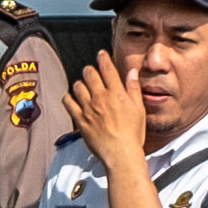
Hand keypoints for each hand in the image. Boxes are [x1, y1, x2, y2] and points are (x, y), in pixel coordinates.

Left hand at [67, 51, 148, 176]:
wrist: (121, 154)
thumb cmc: (132, 134)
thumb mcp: (139, 109)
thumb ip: (133, 89)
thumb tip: (132, 72)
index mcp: (116, 93)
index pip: (107, 68)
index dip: (103, 58)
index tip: (101, 54)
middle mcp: (100, 97)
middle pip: (89, 74)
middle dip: (90, 70)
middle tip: (92, 72)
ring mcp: (88, 108)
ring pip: (77, 86)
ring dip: (80, 83)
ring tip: (83, 86)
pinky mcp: (80, 120)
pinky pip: (68, 103)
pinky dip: (68, 98)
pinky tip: (71, 98)